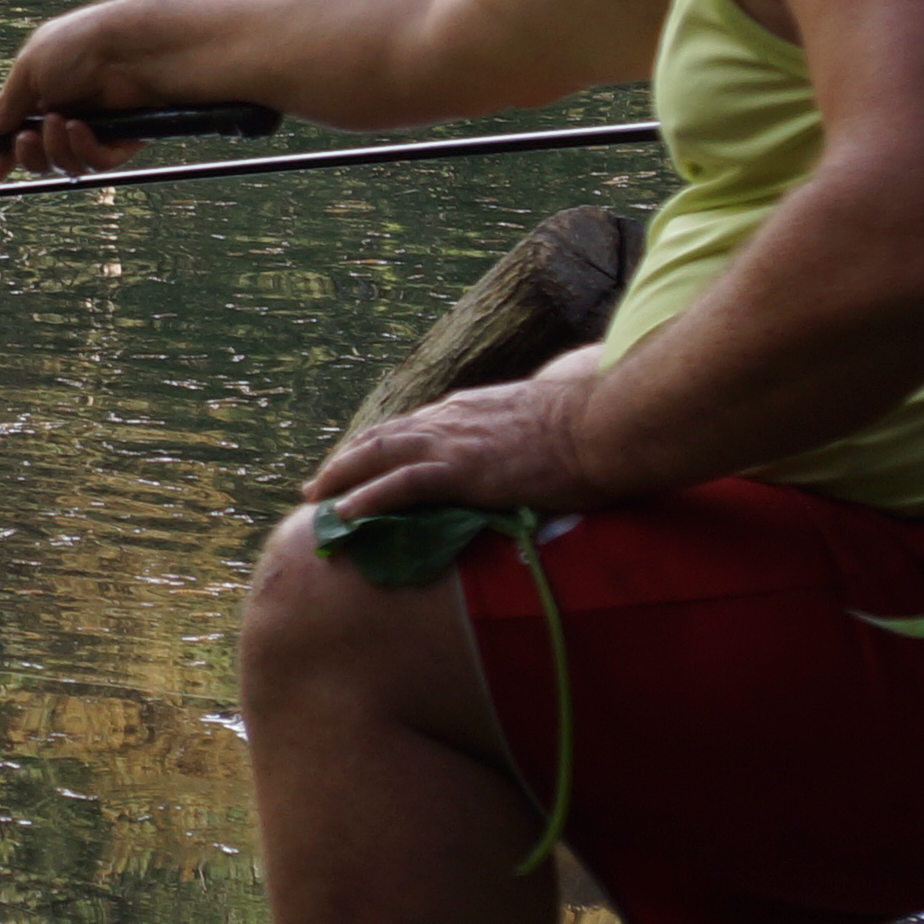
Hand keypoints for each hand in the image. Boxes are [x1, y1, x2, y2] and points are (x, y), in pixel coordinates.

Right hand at [0, 3, 171, 178]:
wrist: (129, 49)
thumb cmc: (78, 46)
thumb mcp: (29, 68)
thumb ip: (8, 104)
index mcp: (42, 92)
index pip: (19, 131)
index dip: (5, 153)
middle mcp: (67, 111)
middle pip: (40, 156)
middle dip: (29, 154)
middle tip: (28, 138)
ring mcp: (95, 127)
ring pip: (66, 163)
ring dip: (56, 148)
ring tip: (60, 122)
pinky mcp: (121, 139)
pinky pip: (95, 163)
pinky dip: (84, 149)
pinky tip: (82, 129)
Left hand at [305, 372, 614, 522]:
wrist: (606, 426)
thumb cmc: (589, 430)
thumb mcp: (538, 426)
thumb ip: (513, 437)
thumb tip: (517, 456)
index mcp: (466, 409)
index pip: (407, 428)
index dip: (375, 449)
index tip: (353, 466)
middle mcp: (449, 419)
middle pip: (380, 439)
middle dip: (345, 462)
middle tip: (318, 488)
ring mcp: (454, 442)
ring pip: (378, 456)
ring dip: (342, 479)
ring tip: (316, 502)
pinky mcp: (464, 469)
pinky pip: (402, 484)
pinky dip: (369, 498)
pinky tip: (345, 513)